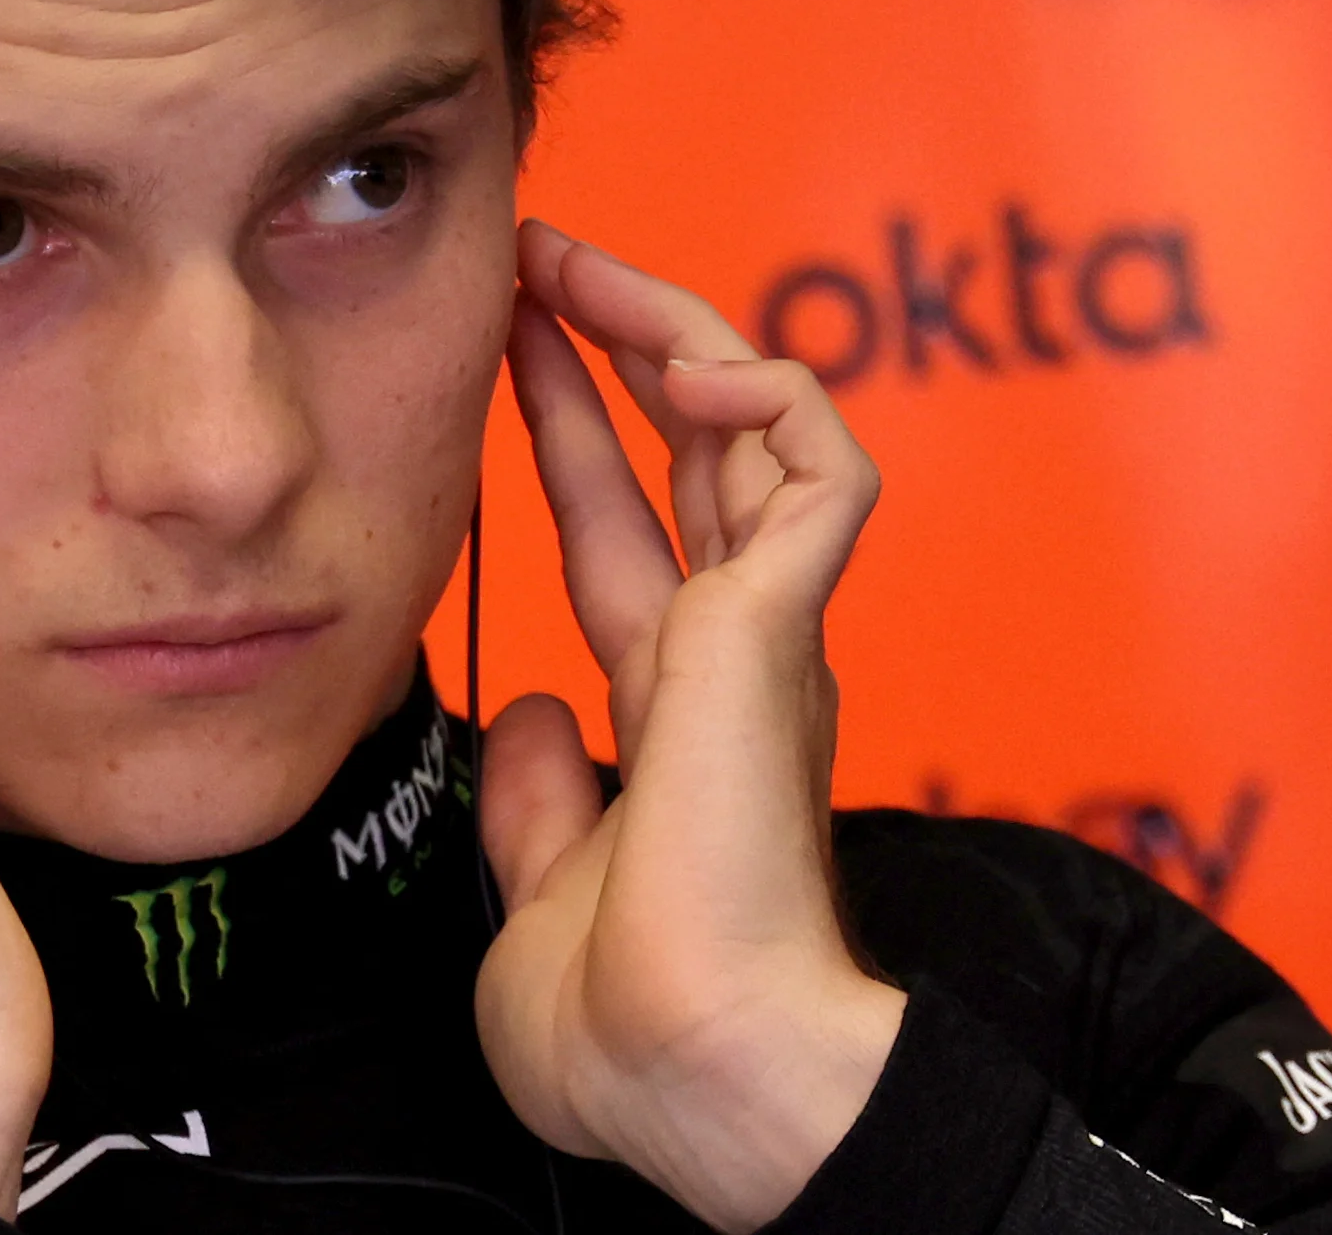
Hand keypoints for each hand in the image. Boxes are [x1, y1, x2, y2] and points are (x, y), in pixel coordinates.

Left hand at [475, 220, 905, 1233]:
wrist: (692, 1074)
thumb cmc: (631, 1033)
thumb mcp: (539, 894)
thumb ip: (542, 799)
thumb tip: (535, 714)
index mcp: (685, 717)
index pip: (628, 535)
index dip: (572, 433)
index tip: (511, 347)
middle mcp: (738, 662)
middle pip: (696, 455)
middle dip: (622, 340)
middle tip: (541, 258)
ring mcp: (771, 640)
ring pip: (764, 429)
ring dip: (682, 330)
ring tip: (587, 267)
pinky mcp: (788, 629)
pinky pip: (820, 467)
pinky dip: (770, 394)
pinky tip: (688, 363)